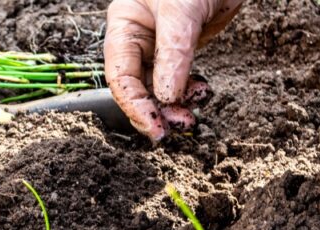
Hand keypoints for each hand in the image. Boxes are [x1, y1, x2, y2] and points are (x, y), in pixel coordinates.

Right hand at [104, 0, 243, 139]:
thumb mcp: (182, 10)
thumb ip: (173, 53)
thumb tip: (165, 96)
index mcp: (124, 26)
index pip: (120, 76)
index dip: (135, 105)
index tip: (155, 127)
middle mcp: (138, 39)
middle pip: (137, 87)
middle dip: (157, 109)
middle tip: (179, 125)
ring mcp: (160, 46)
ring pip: (159, 88)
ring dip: (174, 105)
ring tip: (191, 114)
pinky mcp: (183, 49)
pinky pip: (179, 80)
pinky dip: (188, 92)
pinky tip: (200, 93)